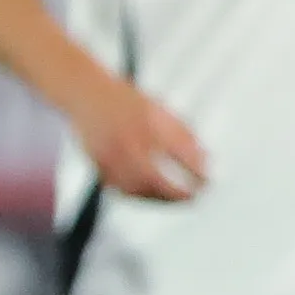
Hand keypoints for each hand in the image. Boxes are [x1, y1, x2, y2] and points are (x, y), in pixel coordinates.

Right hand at [65, 76, 208, 201]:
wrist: (87, 94)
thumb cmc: (126, 101)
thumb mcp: (162, 110)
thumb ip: (185, 135)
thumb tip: (205, 160)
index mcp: (148, 123)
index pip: (179, 154)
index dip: (196, 172)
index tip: (207, 180)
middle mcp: (127, 138)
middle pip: (155, 178)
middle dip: (178, 193)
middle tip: (193, 196)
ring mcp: (109, 153)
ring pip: (136, 188)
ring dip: (159, 199)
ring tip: (175, 200)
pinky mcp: (97, 163)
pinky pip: (120, 188)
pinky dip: (139, 196)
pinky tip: (152, 195)